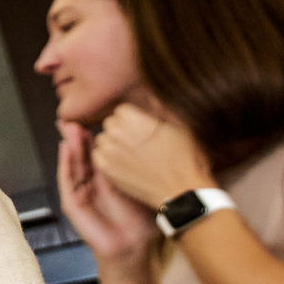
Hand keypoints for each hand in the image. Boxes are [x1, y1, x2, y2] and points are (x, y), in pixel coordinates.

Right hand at [56, 121, 157, 261]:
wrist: (133, 249)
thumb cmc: (143, 223)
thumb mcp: (145, 188)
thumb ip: (144, 169)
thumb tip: (156, 142)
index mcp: (110, 178)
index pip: (102, 151)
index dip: (98, 133)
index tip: (99, 115)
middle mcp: (93, 182)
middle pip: (83, 153)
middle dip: (79, 134)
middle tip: (77, 114)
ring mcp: (80, 192)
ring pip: (73, 163)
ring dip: (69, 144)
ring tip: (69, 126)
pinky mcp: (73, 203)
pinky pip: (66, 181)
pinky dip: (64, 164)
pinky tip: (64, 148)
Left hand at [89, 104, 214, 209]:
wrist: (181, 190)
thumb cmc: (185, 157)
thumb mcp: (179, 124)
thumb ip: (159, 106)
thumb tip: (150, 93)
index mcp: (133, 118)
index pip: (121, 110)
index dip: (133, 119)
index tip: (143, 128)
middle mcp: (116, 132)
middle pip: (110, 124)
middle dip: (121, 130)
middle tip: (139, 142)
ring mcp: (109, 151)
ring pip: (103, 140)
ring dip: (113, 144)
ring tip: (133, 154)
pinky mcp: (106, 169)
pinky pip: (98, 157)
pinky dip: (108, 159)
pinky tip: (125, 164)